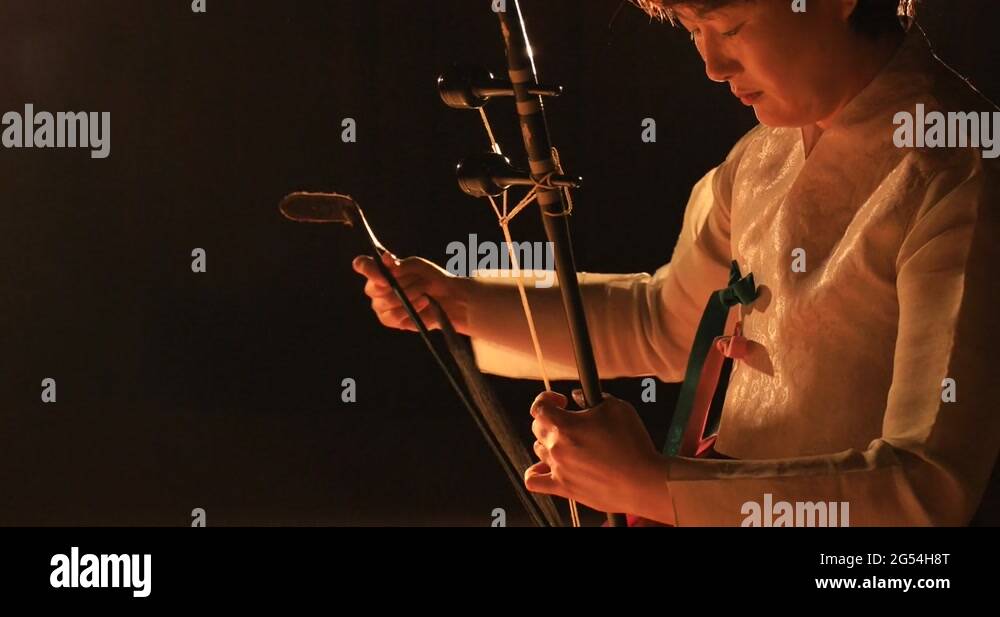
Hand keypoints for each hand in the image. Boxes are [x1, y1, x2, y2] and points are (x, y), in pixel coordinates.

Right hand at [352, 252, 469, 333]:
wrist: (447, 299)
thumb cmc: (431, 278)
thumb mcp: (418, 266)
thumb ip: (400, 264)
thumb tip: (385, 258)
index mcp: (379, 270)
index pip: (362, 265)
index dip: (368, 269)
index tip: (385, 274)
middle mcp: (375, 288)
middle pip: (372, 288)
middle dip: (397, 285)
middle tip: (418, 282)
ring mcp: (380, 305)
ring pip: (385, 303)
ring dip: (408, 296)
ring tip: (424, 294)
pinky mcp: (390, 320)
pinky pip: (394, 316)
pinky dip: (411, 308)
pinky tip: (423, 302)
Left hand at [525, 390, 668, 518]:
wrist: (643, 481)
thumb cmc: (633, 443)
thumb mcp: (617, 408)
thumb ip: (592, 398)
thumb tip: (576, 396)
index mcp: (565, 425)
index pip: (539, 407)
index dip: (547, 399)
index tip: (561, 401)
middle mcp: (556, 447)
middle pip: (538, 427)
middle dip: (553, 420)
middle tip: (574, 423)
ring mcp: (558, 469)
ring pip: (539, 450)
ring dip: (550, 443)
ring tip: (572, 444)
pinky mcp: (563, 488)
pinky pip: (533, 481)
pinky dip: (534, 472)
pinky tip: (547, 467)